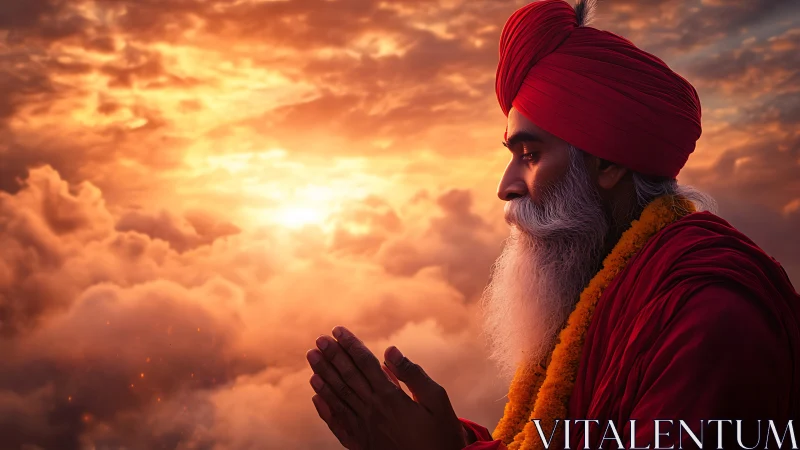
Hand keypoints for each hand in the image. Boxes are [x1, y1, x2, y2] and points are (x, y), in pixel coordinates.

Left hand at [306, 326, 468, 449]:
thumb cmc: (442, 435)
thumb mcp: (437, 400)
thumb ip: (412, 374)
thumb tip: (390, 350)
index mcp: (391, 397)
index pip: (365, 364)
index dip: (350, 345)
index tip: (337, 330)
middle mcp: (373, 411)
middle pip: (347, 377)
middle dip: (332, 356)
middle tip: (318, 340)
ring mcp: (364, 429)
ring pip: (338, 397)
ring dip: (323, 376)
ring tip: (312, 359)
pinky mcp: (361, 445)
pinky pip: (337, 424)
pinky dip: (325, 409)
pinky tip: (315, 396)